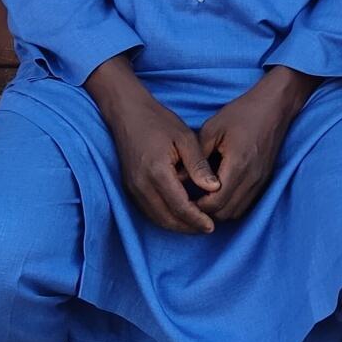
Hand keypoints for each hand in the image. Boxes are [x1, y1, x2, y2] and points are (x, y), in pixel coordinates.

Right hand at [87, 62, 218, 233]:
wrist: (127, 113)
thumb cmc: (159, 122)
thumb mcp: (185, 138)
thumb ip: (199, 165)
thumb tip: (214, 188)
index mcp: (157, 172)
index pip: (180, 207)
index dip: (197, 219)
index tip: (213, 225)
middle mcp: (142, 184)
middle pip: (167, 219)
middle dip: (189, 228)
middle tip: (208, 228)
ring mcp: (133, 188)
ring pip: (157, 218)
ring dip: (177, 226)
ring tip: (197, 225)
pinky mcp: (130, 187)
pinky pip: (149, 211)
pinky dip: (166, 218)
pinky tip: (180, 215)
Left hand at [196, 68, 314, 221]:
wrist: (274, 107)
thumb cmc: (242, 114)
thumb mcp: (212, 129)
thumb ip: (196, 157)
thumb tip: (179, 177)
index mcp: (238, 164)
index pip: (216, 202)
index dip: (197, 206)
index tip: (184, 198)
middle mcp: (252, 178)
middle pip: (226, 213)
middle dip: (206, 211)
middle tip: (191, 200)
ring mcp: (260, 181)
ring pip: (237, 212)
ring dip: (220, 210)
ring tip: (203, 198)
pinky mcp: (264, 180)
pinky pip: (246, 204)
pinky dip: (231, 205)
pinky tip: (219, 193)